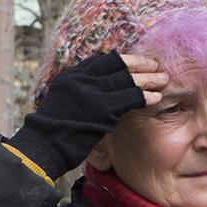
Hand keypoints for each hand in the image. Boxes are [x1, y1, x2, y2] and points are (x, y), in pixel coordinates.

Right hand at [11, 52, 170, 176]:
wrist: (43, 146)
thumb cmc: (55, 130)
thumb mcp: (66, 101)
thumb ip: (85, 91)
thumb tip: (107, 88)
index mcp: (73, 74)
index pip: (105, 60)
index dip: (127, 60)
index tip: (141, 61)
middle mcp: (82, 79)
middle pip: (119, 65)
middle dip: (142, 65)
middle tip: (158, 66)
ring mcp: (92, 93)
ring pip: (127, 80)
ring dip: (148, 79)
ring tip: (164, 80)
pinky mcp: (102, 110)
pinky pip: (130, 99)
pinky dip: (145, 97)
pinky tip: (156, 98)